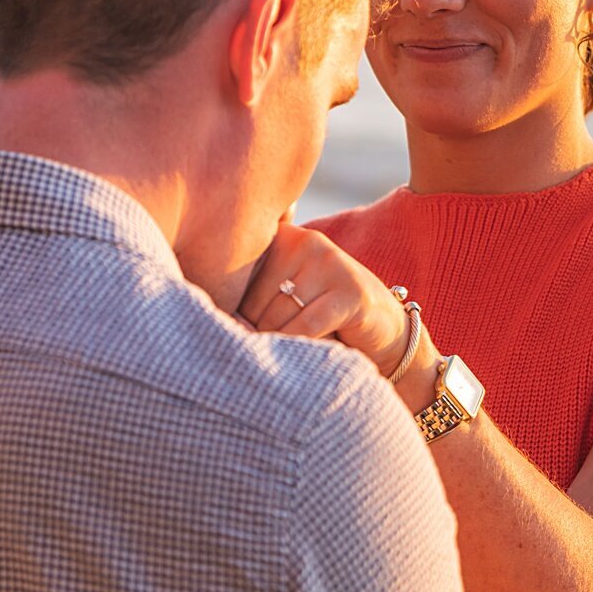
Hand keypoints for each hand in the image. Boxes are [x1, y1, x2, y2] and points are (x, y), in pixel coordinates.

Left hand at [241, 223, 431, 380]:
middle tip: (284, 342)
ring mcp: (330, 263)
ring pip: (277, 318)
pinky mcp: (351, 292)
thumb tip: (210, 321)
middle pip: (253, 303)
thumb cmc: (319, 316)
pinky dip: (301, 348)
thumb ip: (246, 297)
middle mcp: (304, 241)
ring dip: (283, 345)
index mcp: (280, 237)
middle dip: (261, 334)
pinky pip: (305, 328)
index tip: (247, 331)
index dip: (236, 316)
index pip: (234, 283)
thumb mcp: (281, 297)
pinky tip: (310, 354)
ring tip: (302, 346)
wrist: (383, 329)